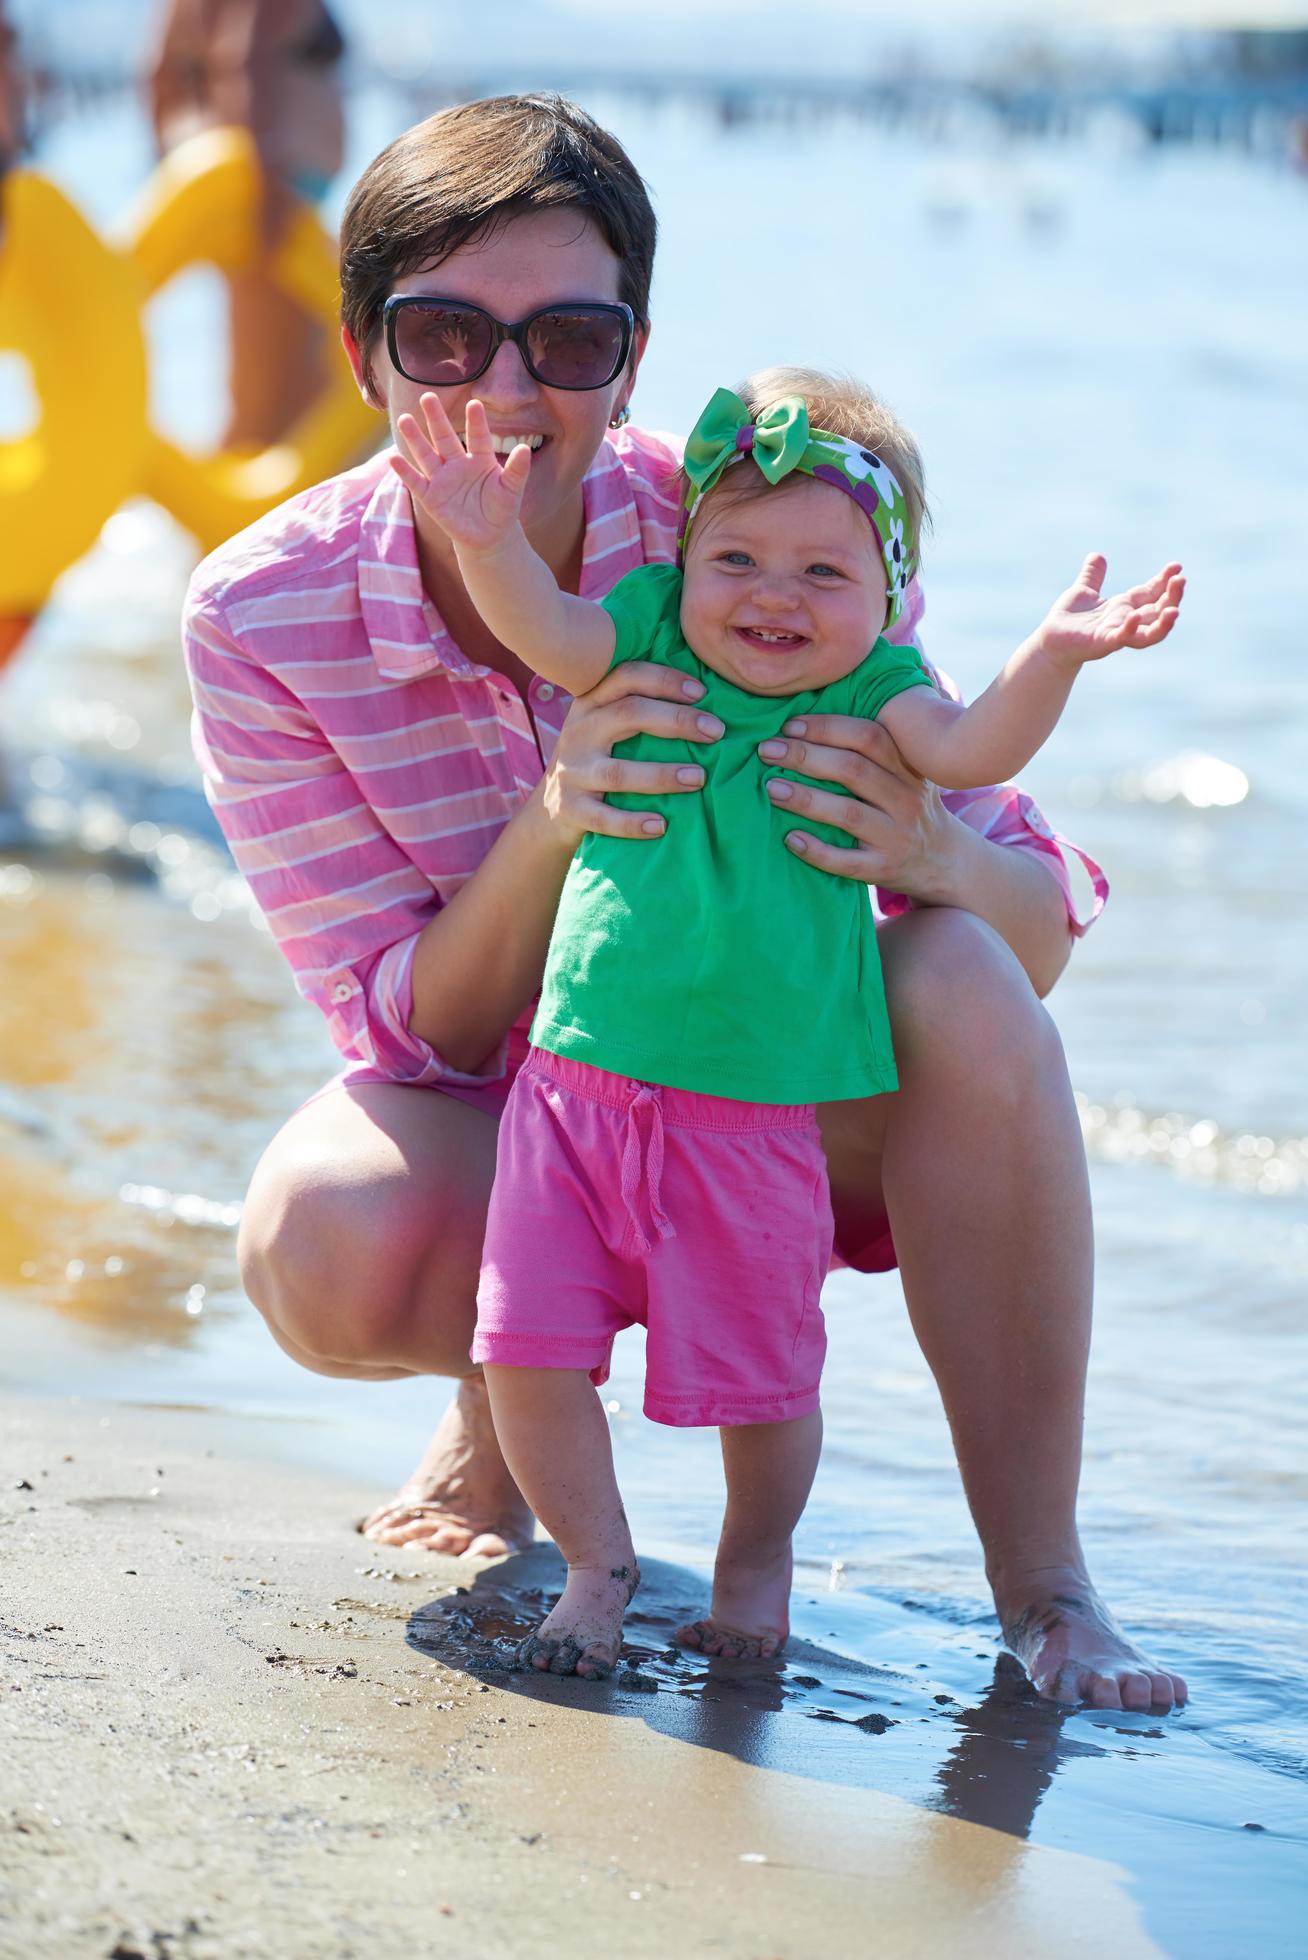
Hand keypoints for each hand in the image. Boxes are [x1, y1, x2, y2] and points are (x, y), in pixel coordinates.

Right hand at [390, 395, 531, 554]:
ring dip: (415, 438)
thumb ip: (517, 470)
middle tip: (427, 396)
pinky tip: (394, 457)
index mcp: (480, 459)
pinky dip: (405, 471)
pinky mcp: (431, 497)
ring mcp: (443, 479)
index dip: (476, 422)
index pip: (478, 437)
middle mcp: (458, 464)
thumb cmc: (501, 509)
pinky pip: (416, 482)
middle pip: (444, 437)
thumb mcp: (512, 490)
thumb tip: (525, 449)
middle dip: (436, 418)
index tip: (474, 404)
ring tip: (404, 419)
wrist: (488, 537)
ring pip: (426, 454)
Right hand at [542, 663, 724, 851]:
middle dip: (677, 720)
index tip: (701, 691)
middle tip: (716, 731)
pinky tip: (661, 826)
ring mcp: (572, 773)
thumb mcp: (603, 726)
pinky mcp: (570, 810)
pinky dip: (632, 823)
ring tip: (698, 778)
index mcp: (590, 704)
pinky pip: (603, 818)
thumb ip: (636, 709)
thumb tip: (704, 698)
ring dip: (662, 775)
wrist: (551, 810)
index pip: (626, 678)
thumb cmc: (596, 760)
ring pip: (618, 772)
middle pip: (628, 715)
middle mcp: (578, 733)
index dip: (664, 680)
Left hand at [758, 715, 957, 895]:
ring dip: (806, 799)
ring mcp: (896, 835)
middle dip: (806, 757)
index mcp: (907, 768)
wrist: (944, 862)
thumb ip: (872, 750)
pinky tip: (790, 839)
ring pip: (848, 813)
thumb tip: (807, 723)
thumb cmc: (908, 807)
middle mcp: (906, 798)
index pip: (867, 737)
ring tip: (771, 789)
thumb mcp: (905, 774)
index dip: (827, 728)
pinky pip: (847, 861)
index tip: (788, 726)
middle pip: (853, 770)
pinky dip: (816, 850)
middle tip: (767, 751)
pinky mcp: (884, 868)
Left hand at [1033, 553, 1184, 667]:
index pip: (1151, 593)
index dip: (1164, 581)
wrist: (1049, 642)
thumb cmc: (1068, 620)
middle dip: (1172, 598)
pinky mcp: (1101, 643)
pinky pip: (1120, 638)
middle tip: (1181, 580)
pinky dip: (1129, 629)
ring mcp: (1116, 633)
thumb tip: (1097, 555)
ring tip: (1175, 609)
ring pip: (1149, 632)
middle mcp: (1125, 621)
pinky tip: (1133, 616)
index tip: (1177, 566)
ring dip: (1164, 622)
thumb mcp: (1082, 592)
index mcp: (1124, 607)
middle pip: (1157, 611)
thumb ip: (1093, 576)